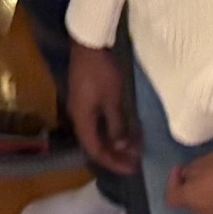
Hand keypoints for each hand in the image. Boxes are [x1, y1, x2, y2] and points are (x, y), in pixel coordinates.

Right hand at [67, 41, 142, 174]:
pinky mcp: (84, 99)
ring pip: (95, 133)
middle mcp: (78, 117)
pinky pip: (96, 123)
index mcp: (82, 120)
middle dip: (114, 155)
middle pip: (94, 144)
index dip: (113, 162)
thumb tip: (122, 147)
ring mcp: (80, 107)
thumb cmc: (101, 73)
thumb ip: (116, 126)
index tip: (132, 169)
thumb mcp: (112, 100)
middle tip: (134, 161)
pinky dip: (109, 131)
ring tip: (132, 148)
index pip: (96, 151)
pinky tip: (122, 131)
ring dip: (113, 143)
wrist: (88, 44)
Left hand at [166, 150, 212, 213]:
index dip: (173, 182)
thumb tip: (187, 177)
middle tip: (205, 176)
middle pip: (193, 205)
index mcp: (194, 200)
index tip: (180, 170)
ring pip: (212, 213)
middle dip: (195, 191)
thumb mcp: (209, 160)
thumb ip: (193, 170)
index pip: (172, 198)